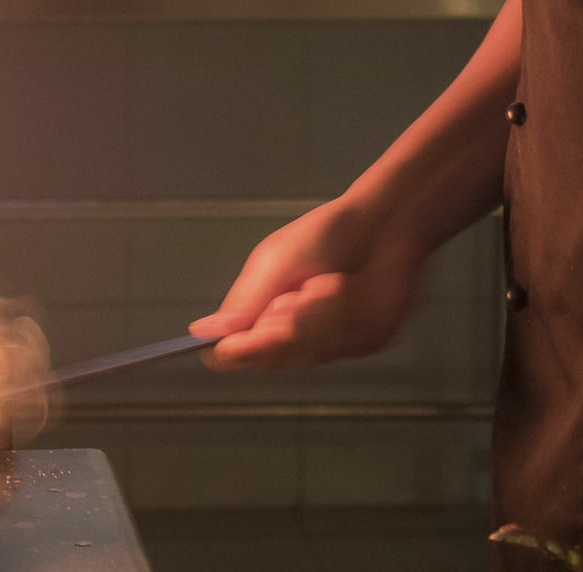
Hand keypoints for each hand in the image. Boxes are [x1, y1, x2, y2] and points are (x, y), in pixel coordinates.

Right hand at [187, 198, 423, 369]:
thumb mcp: (275, 260)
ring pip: (309, 351)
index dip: (237, 351)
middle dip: (282, 327)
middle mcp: (291, 338)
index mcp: (260, 317)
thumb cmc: (324, 236)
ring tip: (327, 281)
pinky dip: (343, 311)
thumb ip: (243, 301)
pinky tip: (348, 287)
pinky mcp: (363, 344)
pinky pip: (346, 343)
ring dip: (316, 314)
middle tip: (294, 296)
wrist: (383, 224)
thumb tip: (199, 332)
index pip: (233, 355)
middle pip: (271, 359)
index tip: (245, 337)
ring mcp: (329, 345)